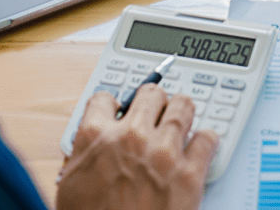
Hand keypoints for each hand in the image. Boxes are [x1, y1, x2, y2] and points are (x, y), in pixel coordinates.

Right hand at [56, 86, 219, 209]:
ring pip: (183, 106)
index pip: (105, 98)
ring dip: (181, 113)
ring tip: (181, 122)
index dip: (113, 104)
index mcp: (96, 138)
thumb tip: (93, 143)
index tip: (119, 108)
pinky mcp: (190, 174)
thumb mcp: (72, 185)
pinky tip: (200, 146)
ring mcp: (163, 153)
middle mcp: (131, 138)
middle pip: (151, 94)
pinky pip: (207, 138)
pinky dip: (205, 140)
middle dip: (152, 103)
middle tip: (155, 113)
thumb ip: (83, 155)